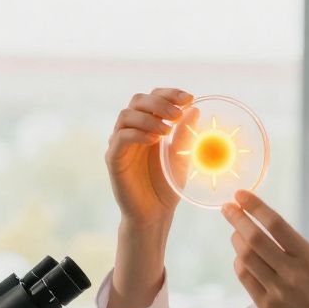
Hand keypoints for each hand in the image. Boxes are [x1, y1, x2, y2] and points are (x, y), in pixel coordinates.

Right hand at [106, 88, 195, 227]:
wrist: (155, 213)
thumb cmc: (168, 184)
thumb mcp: (182, 156)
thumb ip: (185, 134)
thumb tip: (194, 109)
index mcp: (149, 126)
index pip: (153, 98)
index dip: (169, 94)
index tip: (189, 98)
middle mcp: (132, 130)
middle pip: (137, 101)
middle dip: (159, 102)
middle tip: (177, 113)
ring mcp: (120, 143)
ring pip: (126, 116)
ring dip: (149, 118)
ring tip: (167, 130)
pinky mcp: (113, 158)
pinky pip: (120, 138)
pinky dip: (137, 134)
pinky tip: (154, 140)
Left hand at [222, 190, 308, 307]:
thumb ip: (290, 247)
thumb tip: (256, 223)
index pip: (276, 224)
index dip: (255, 207)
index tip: (240, 194)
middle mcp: (294, 272)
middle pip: (255, 239)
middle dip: (237, 219)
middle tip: (227, 208)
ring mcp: (278, 291)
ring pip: (246, 257)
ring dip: (236, 240)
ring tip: (235, 233)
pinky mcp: (266, 307)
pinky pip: (245, 278)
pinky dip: (239, 263)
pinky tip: (241, 258)